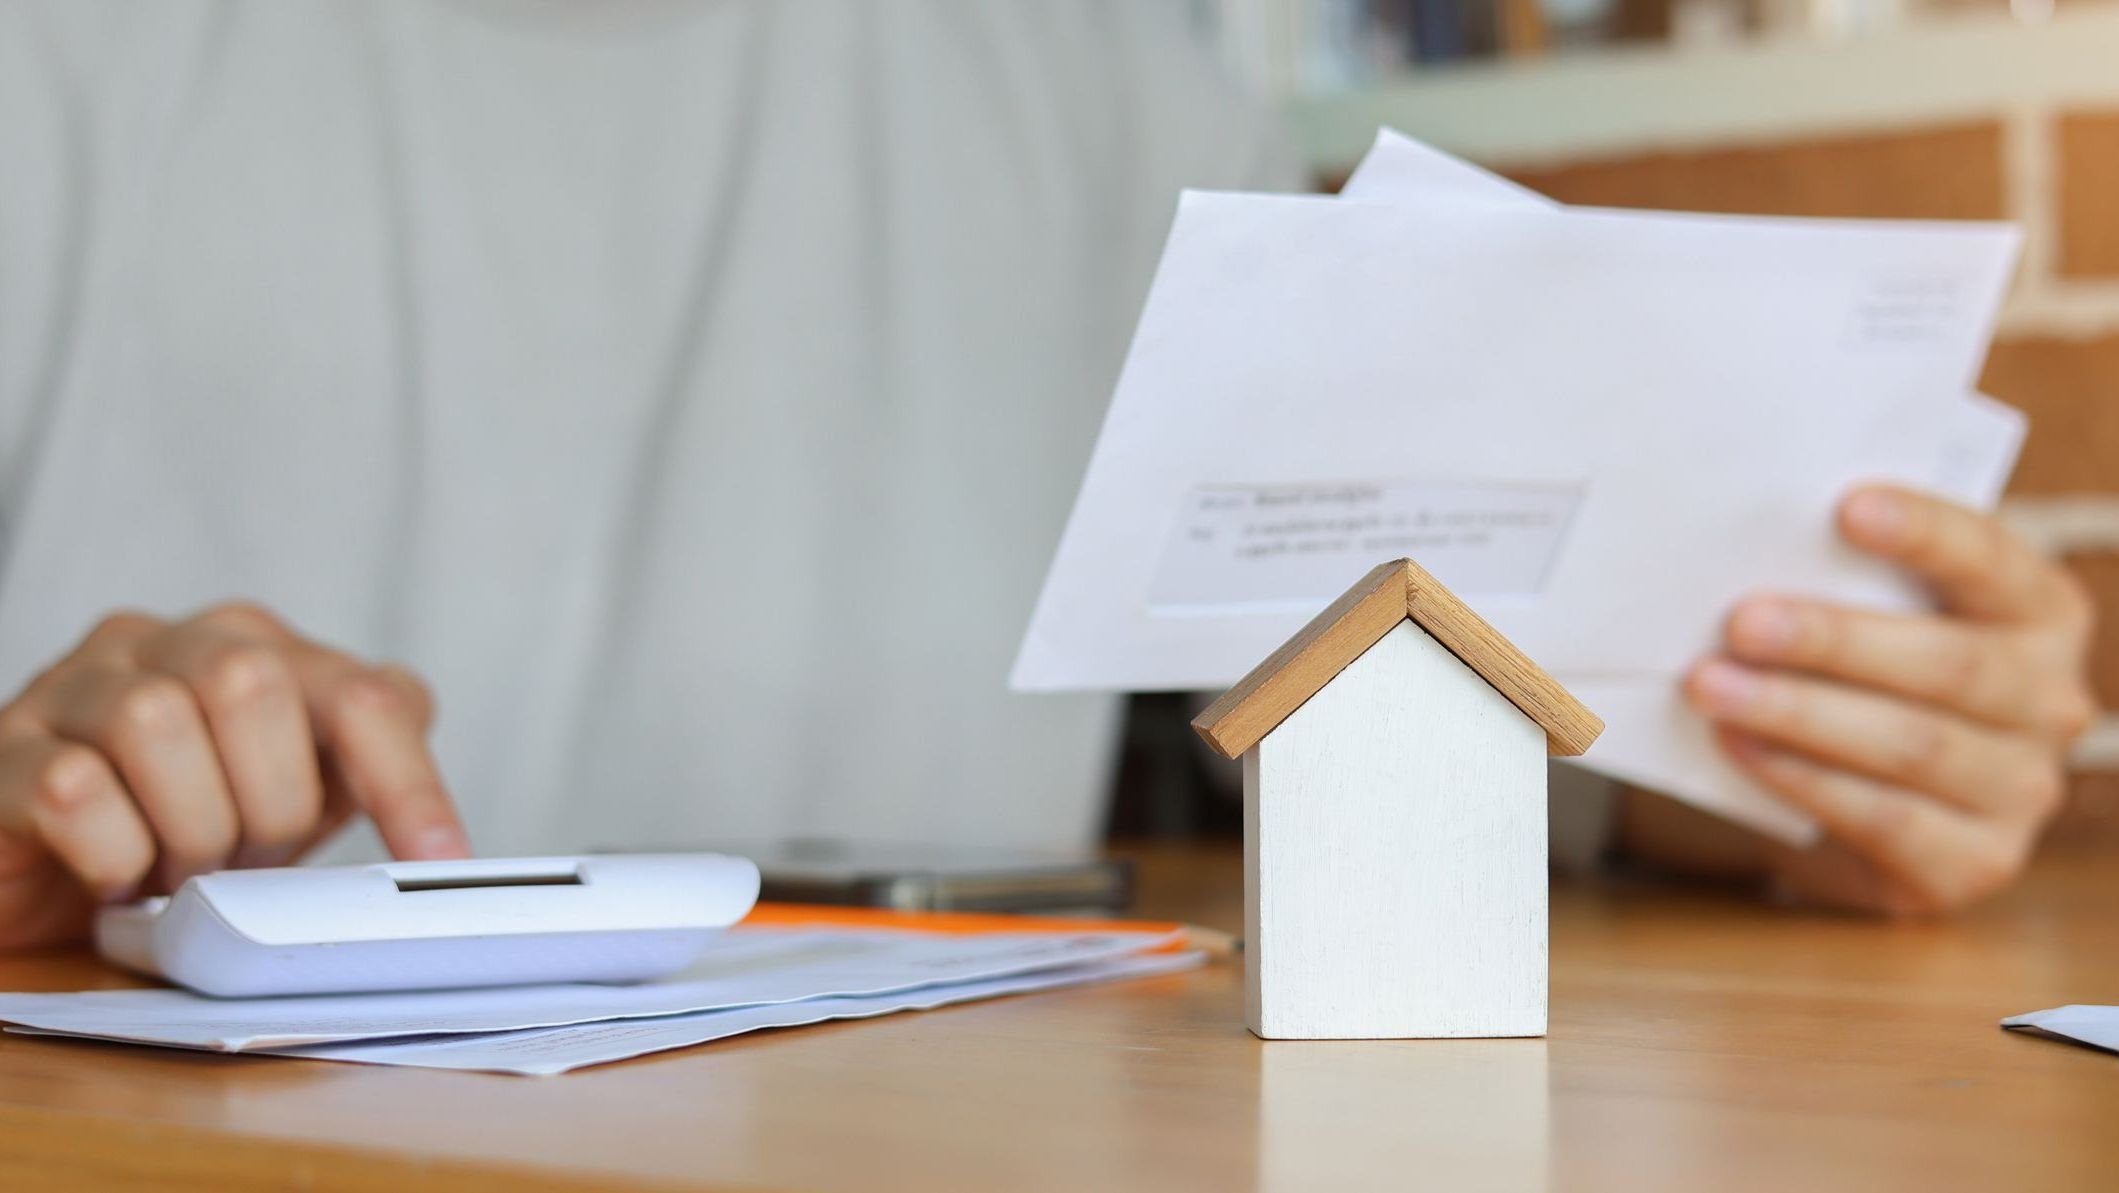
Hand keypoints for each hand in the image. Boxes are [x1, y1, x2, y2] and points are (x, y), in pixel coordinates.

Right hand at [0, 603, 468, 948]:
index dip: (407, 783)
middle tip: (245, 858)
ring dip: (186, 829)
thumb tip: (445, 851)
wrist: (34, 869)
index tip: (439, 862)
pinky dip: (112, 853)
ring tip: (176, 868)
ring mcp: (76, 684)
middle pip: (253, 686)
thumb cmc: (174, 828)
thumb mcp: (287, 803)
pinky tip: (114, 875)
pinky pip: (73, 787)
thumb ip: (359, 785)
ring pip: (156, 723)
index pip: (364, 693)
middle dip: (268, 803)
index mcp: (259, 647)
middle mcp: (169, 642)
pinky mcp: (2, 747)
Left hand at [1683, 485, 2094, 914]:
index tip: (1846, 507)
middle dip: (1834, 640)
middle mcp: (2052, 700)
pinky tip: (1738, 745)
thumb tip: (1738, 542)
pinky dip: (1801, 779)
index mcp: (2039, 612)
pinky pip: (1884, 818)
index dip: (1925, 532)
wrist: (1863, 805)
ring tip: (1710, 685)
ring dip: (1799, 713)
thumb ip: (1840, 576)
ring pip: (1910, 744)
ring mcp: (2022, 789)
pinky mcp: (1975, 863)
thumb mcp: (1868, 615)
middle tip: (1739, 622)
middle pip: (1948, 663)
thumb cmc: (1860, 677)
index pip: (1990, 560)